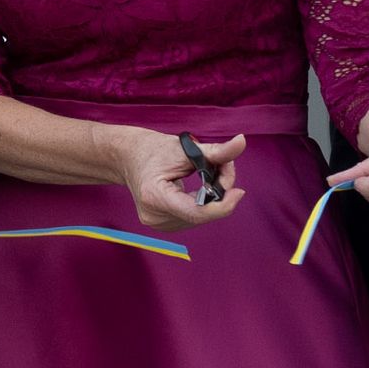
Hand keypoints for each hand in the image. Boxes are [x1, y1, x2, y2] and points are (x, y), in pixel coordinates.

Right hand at [124, 129, 243, 232]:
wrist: (127, 158)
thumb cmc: (153, 150)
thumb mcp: (186, 149)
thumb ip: (216, 152)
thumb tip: (241, 142)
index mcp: (154, 197)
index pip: (196, 212)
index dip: (222, 206)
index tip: (239, 192)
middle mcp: (154, 216)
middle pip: (201, 214)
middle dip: (220, 193)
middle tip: (225, 166)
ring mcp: (158, 224)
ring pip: (201, 217)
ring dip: (214, 198)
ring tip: (210, 173)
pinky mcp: (163, 225)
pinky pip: (194, 217)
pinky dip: (204, 203)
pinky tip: (200, 188)